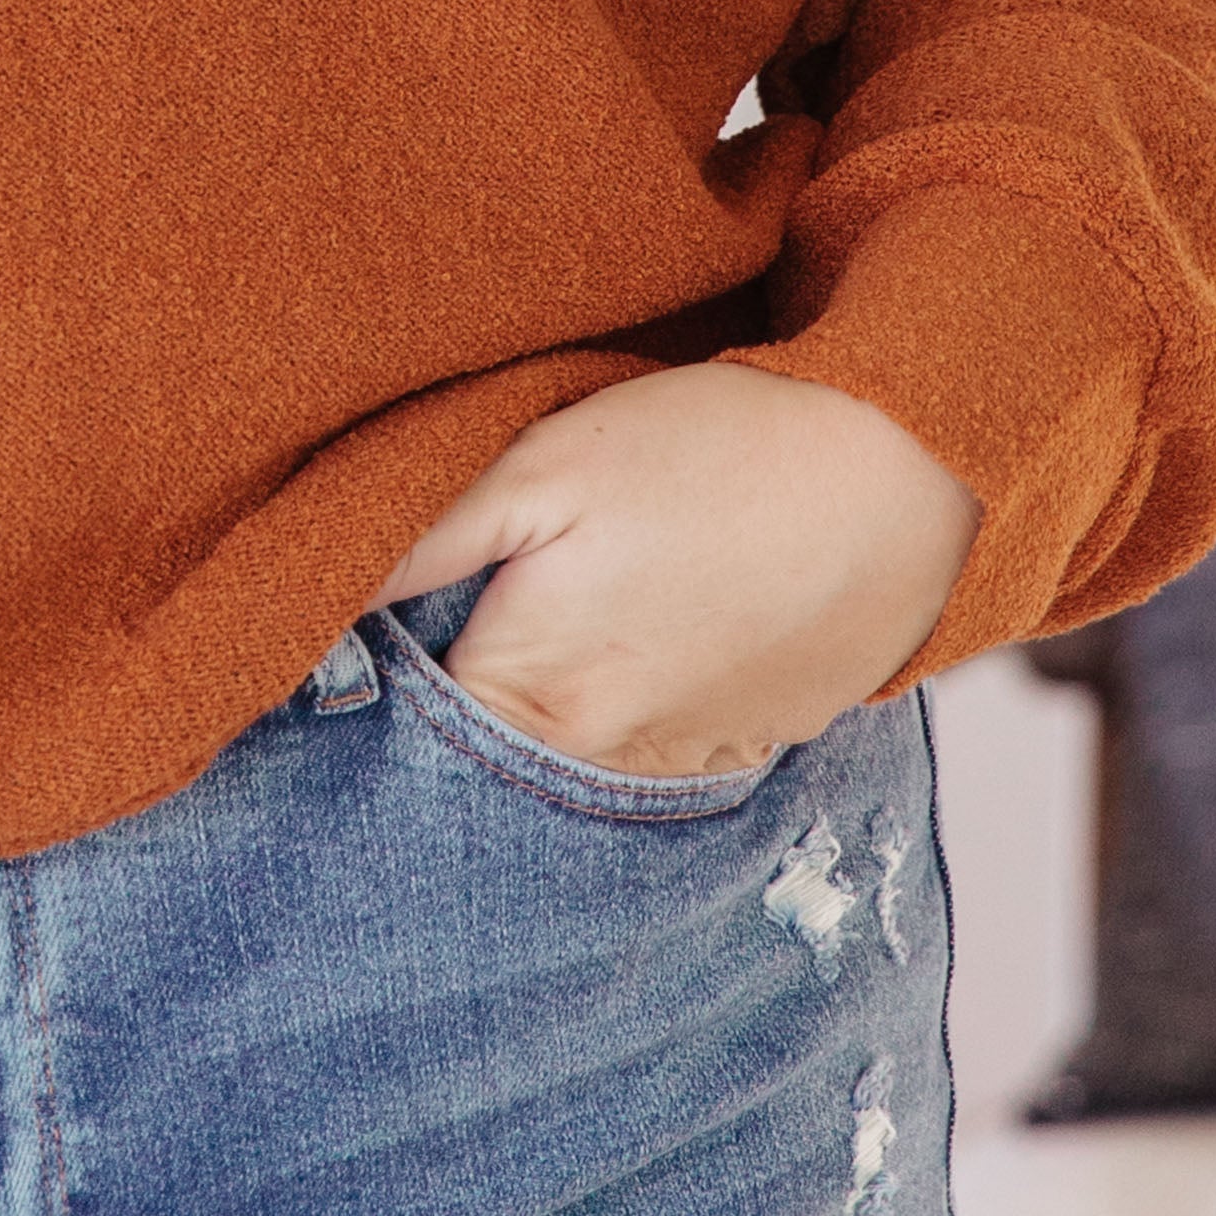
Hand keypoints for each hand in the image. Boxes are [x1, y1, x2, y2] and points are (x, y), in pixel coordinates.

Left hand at [377, 366, 981, 778]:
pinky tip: (653, 622)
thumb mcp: (547, 465)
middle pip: (493, 754)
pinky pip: (659, 743)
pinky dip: (635, 699)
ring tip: (581, 602)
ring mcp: (692, 762)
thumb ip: (420, 540)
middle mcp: (610, 765)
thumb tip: (306, 604)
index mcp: (538, 699)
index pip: (409, 730)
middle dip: (463, 693)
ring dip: (556, 698)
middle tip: (473, 605)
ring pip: (578, 754)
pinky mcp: (755, 743)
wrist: (908, 468)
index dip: (378, 678)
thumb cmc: (717, 450)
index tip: (364, 633)